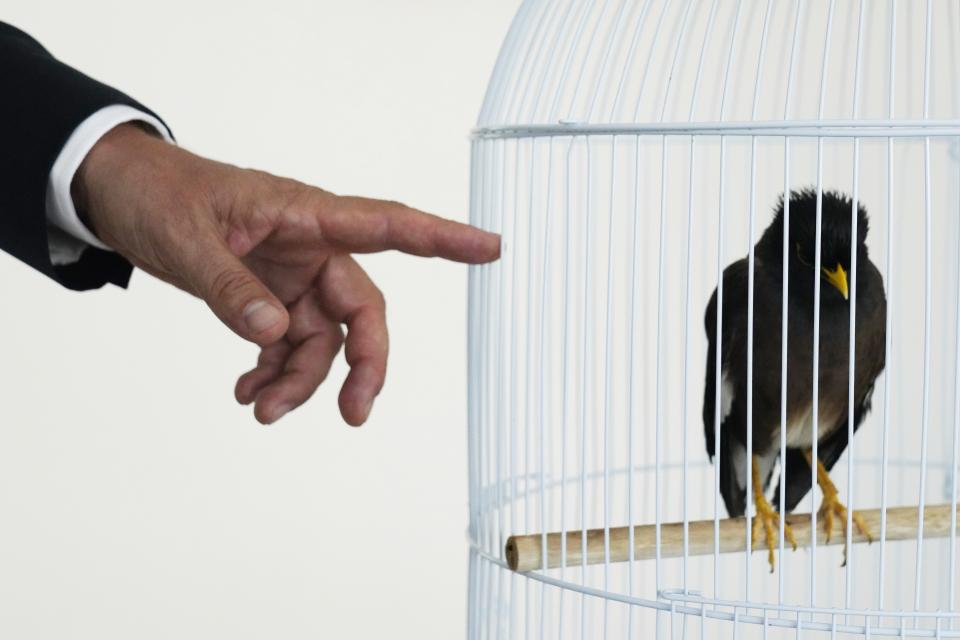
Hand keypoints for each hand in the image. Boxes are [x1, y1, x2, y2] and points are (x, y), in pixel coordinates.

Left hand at [74, 123, 498, 424]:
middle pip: (362, 310)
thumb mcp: (188, 241)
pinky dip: (272, 373)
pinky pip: (288, 345)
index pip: (387, 225)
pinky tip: (246, 390)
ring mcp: (291, 275)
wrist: (121, 196)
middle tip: (352, 412)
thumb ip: (231, 290)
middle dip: (362, 364)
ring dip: (301, 381)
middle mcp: (310, 248)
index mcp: (304, 215)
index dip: (442, 239)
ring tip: (259, 407)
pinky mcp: (268, 296)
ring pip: (323, 340)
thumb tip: (273, 334)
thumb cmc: (159, 195)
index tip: (489, 248)